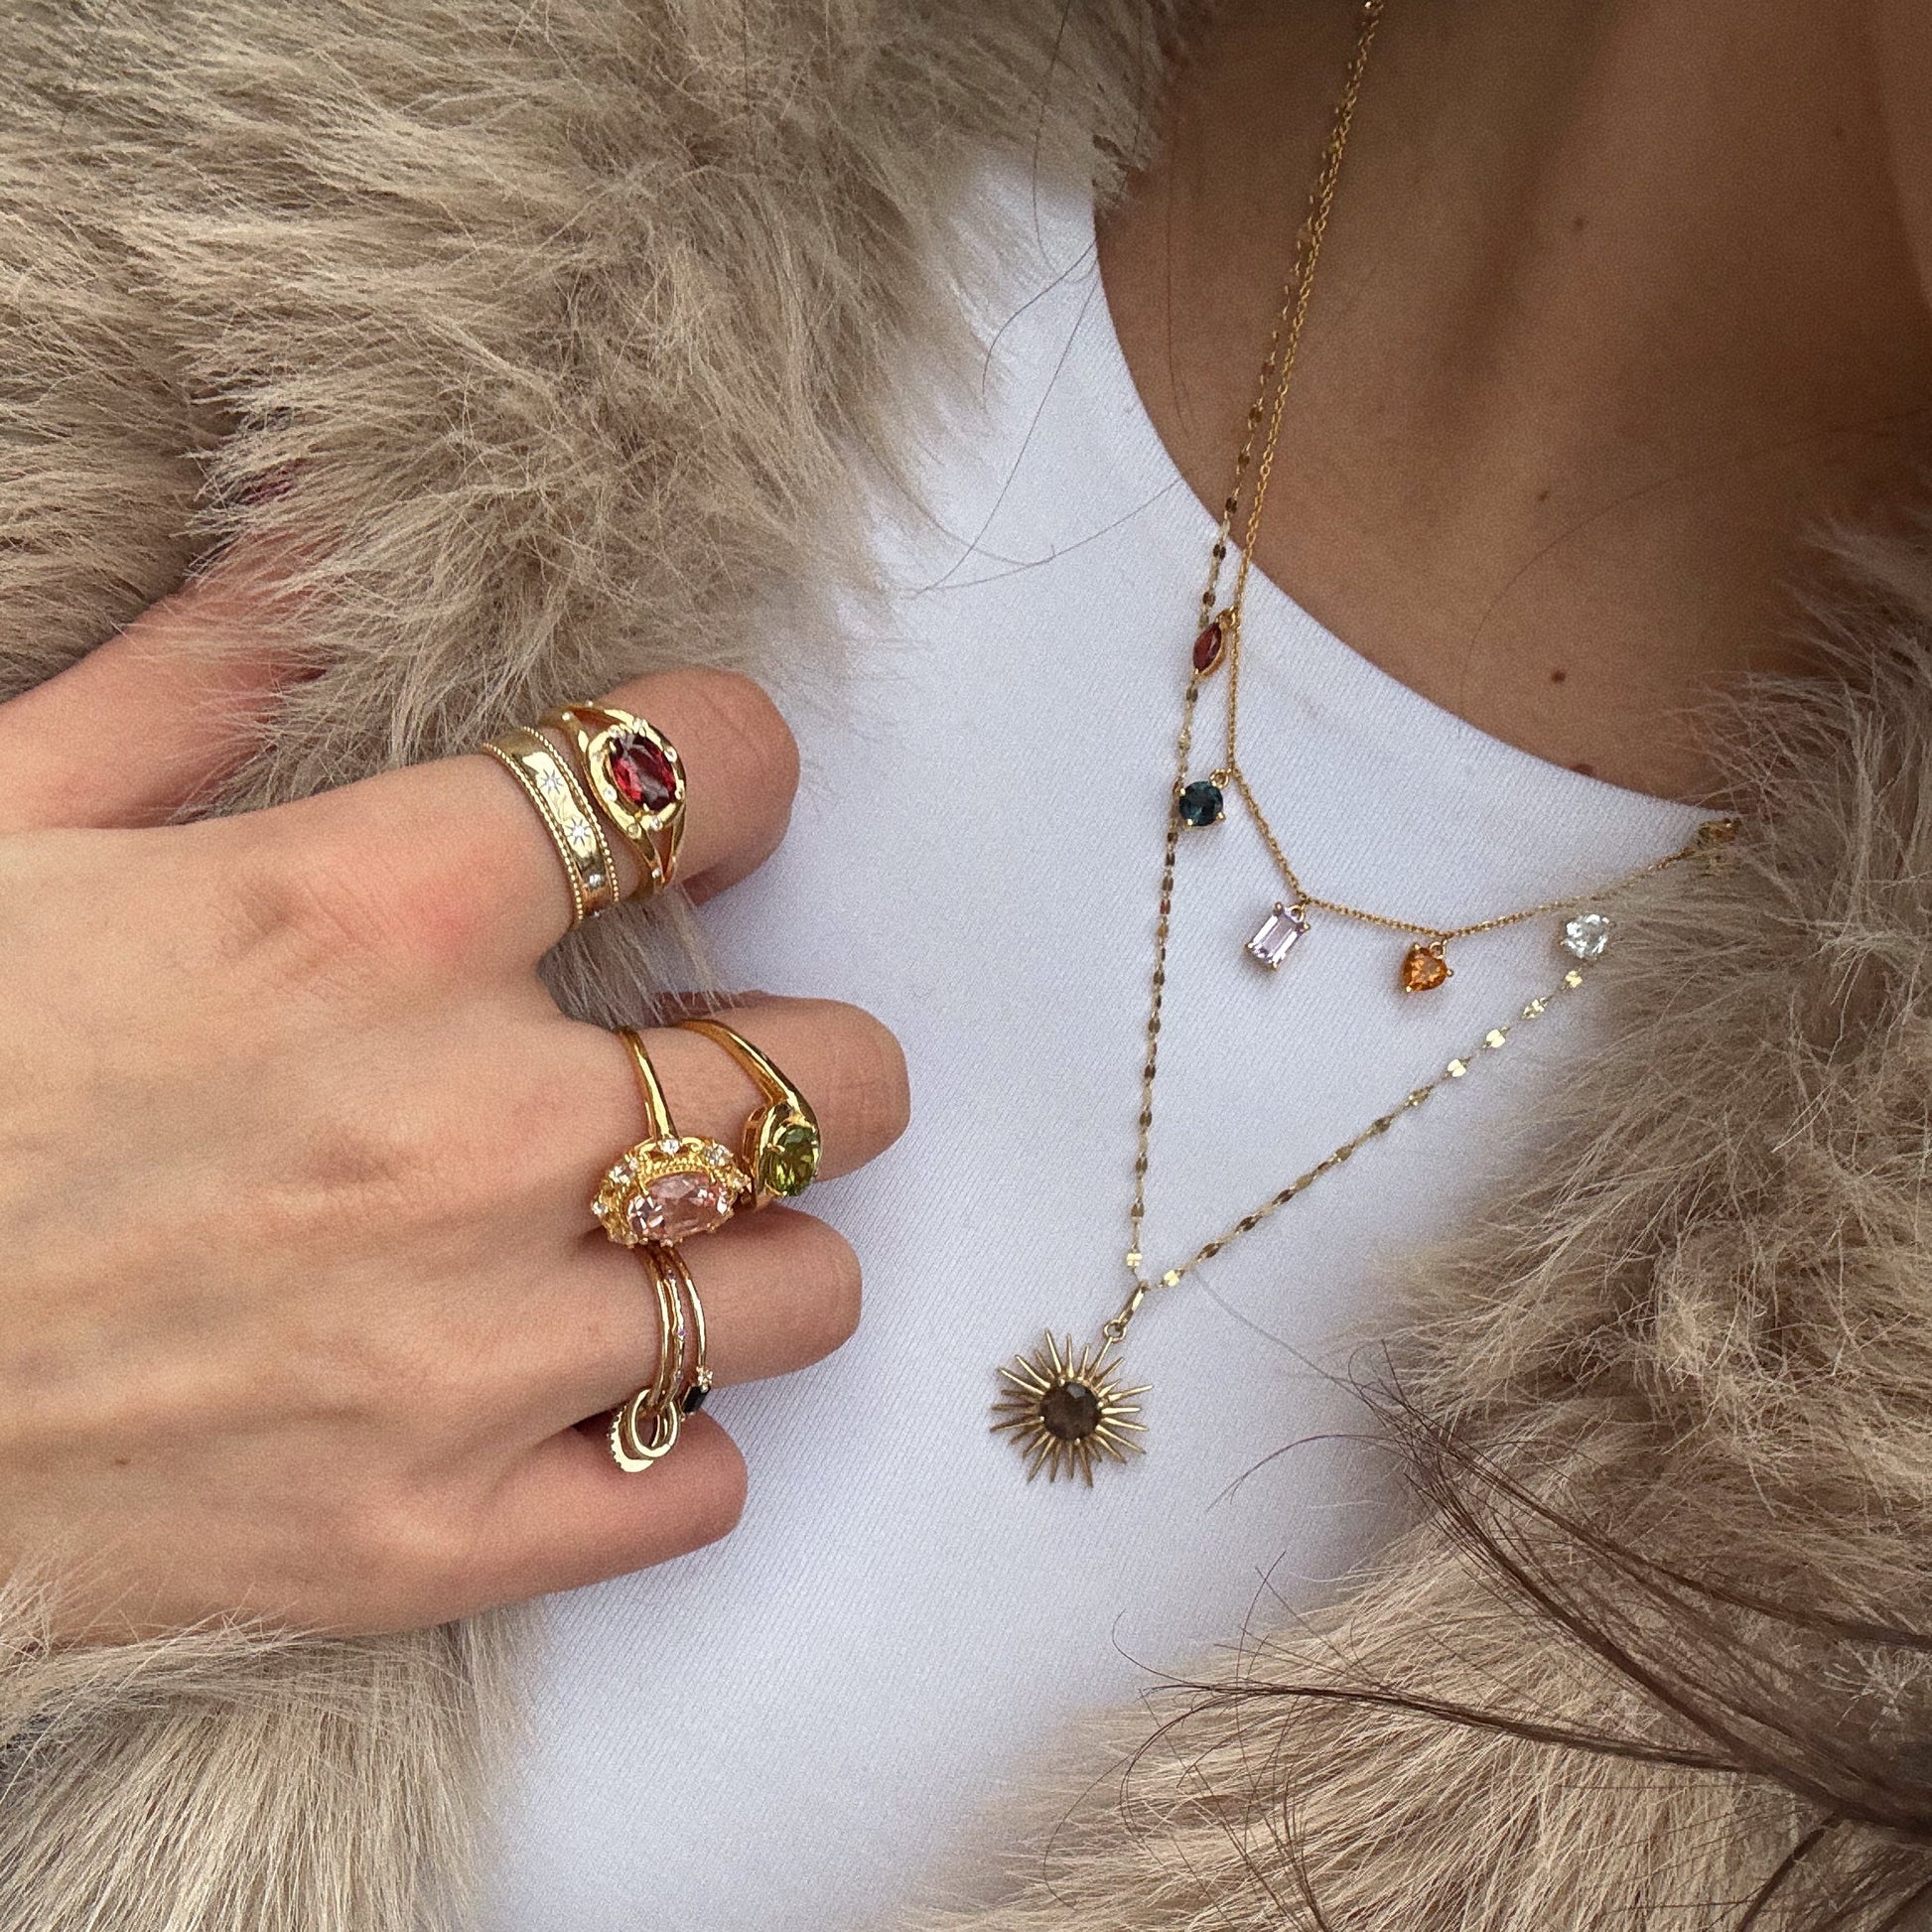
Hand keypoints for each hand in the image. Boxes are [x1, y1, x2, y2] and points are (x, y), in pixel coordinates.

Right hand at [0, 554, 906, 1640]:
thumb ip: (200, 671)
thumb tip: (317, 514)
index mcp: (361, 919)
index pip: (689, 775)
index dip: (730, 764)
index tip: (712, 790)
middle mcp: (466, 1134)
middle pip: (825, 1077)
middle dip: (804, 1051)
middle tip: (721, 1051)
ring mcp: (465, 1357)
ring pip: (796, 1291)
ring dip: (762, 1248)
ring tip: (669, 1229)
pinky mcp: (422, 1536)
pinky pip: (691, 1494)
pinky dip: (674, 1446)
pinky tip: (590, 1398)